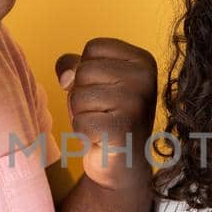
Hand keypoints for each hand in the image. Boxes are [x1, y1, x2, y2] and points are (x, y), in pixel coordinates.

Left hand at [55, 38, 158, 191]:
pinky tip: (100, 138)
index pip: (94, 47)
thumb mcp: (91, 81)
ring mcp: (137, 104)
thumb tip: (66, 77)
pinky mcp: (123, 129)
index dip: (86, 70)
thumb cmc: (105, 116)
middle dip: (82, 93)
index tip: (105, 90)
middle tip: (102, 112)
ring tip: (101, 124)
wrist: (123, 163)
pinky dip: (83, 133)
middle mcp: (145, 78)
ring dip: (81, 114)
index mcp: (143, 61)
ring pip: (79, 96)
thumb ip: (74, 65)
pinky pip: (80, 122)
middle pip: (84, 70)